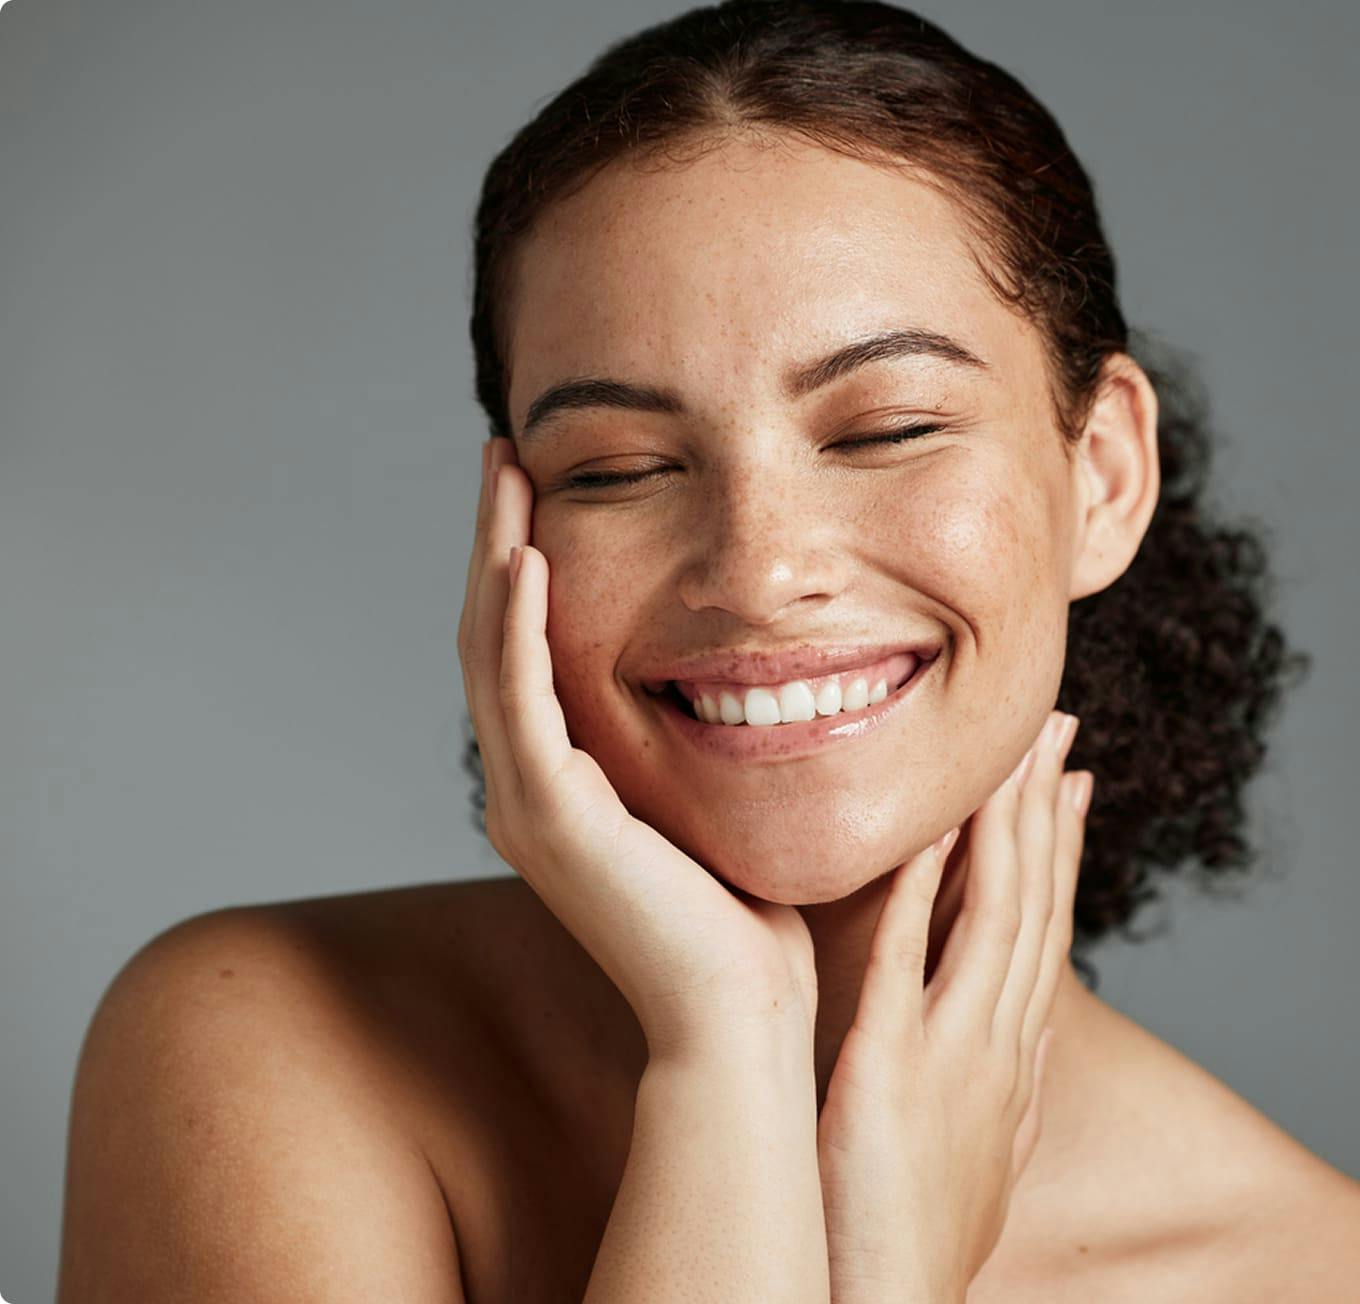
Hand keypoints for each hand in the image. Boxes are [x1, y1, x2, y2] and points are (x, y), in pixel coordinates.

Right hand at [457, 438, 819, 1057]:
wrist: (741, 1014)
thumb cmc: (749, 915)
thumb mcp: (720, 798)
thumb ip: (709, 733)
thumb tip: (755, 666)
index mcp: (564, 782)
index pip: (529, 650)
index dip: (527, 564)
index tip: (545, 486)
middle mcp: (528, 787)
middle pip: (494, 635)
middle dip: (499, 538)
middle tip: (506, 453)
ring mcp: (529, 802)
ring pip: (491, 652)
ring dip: (496, 556)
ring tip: (506, 472)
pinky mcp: (550, 818)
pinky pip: (520, 700)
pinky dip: (518, 625)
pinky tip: (528, 557)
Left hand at [815, 710, 1090, 1303]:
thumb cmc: (918, 1235)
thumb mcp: (979, 1148)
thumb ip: (996, 1081)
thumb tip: (1017, 1040)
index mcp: (1014, 1058)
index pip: (1047, 931)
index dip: (1061, 851)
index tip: (1069, 782)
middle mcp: (1000, 1045)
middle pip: (1035, 904)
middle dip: (1047, 811)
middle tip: (1056, 730)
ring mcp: (955, 1054)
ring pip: (994, 915)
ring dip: (1004, 826)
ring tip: (1011, 750)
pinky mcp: (891, 1068)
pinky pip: (909, 958)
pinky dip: (919, 888)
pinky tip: (925, 830)